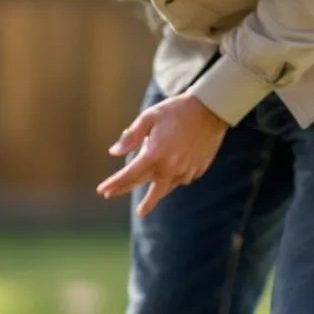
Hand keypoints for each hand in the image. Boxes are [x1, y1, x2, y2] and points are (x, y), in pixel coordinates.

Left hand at [97, 93, 228, 216]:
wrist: (211, 110)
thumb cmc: (176, 111)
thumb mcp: (148, 117)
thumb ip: (131, 136)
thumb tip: (114, 152)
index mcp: (155, 154)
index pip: (130, 175)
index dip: (115, 184)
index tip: (102, 190)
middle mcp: (170, 167)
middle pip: (145, 186)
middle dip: (125, 189)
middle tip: (110, 194)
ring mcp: (186, 171)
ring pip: (164, 187)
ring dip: (152, 192)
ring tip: (143, 203)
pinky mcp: (197, 171)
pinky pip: (179, 180)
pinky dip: (171, 179)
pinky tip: (168, 174)